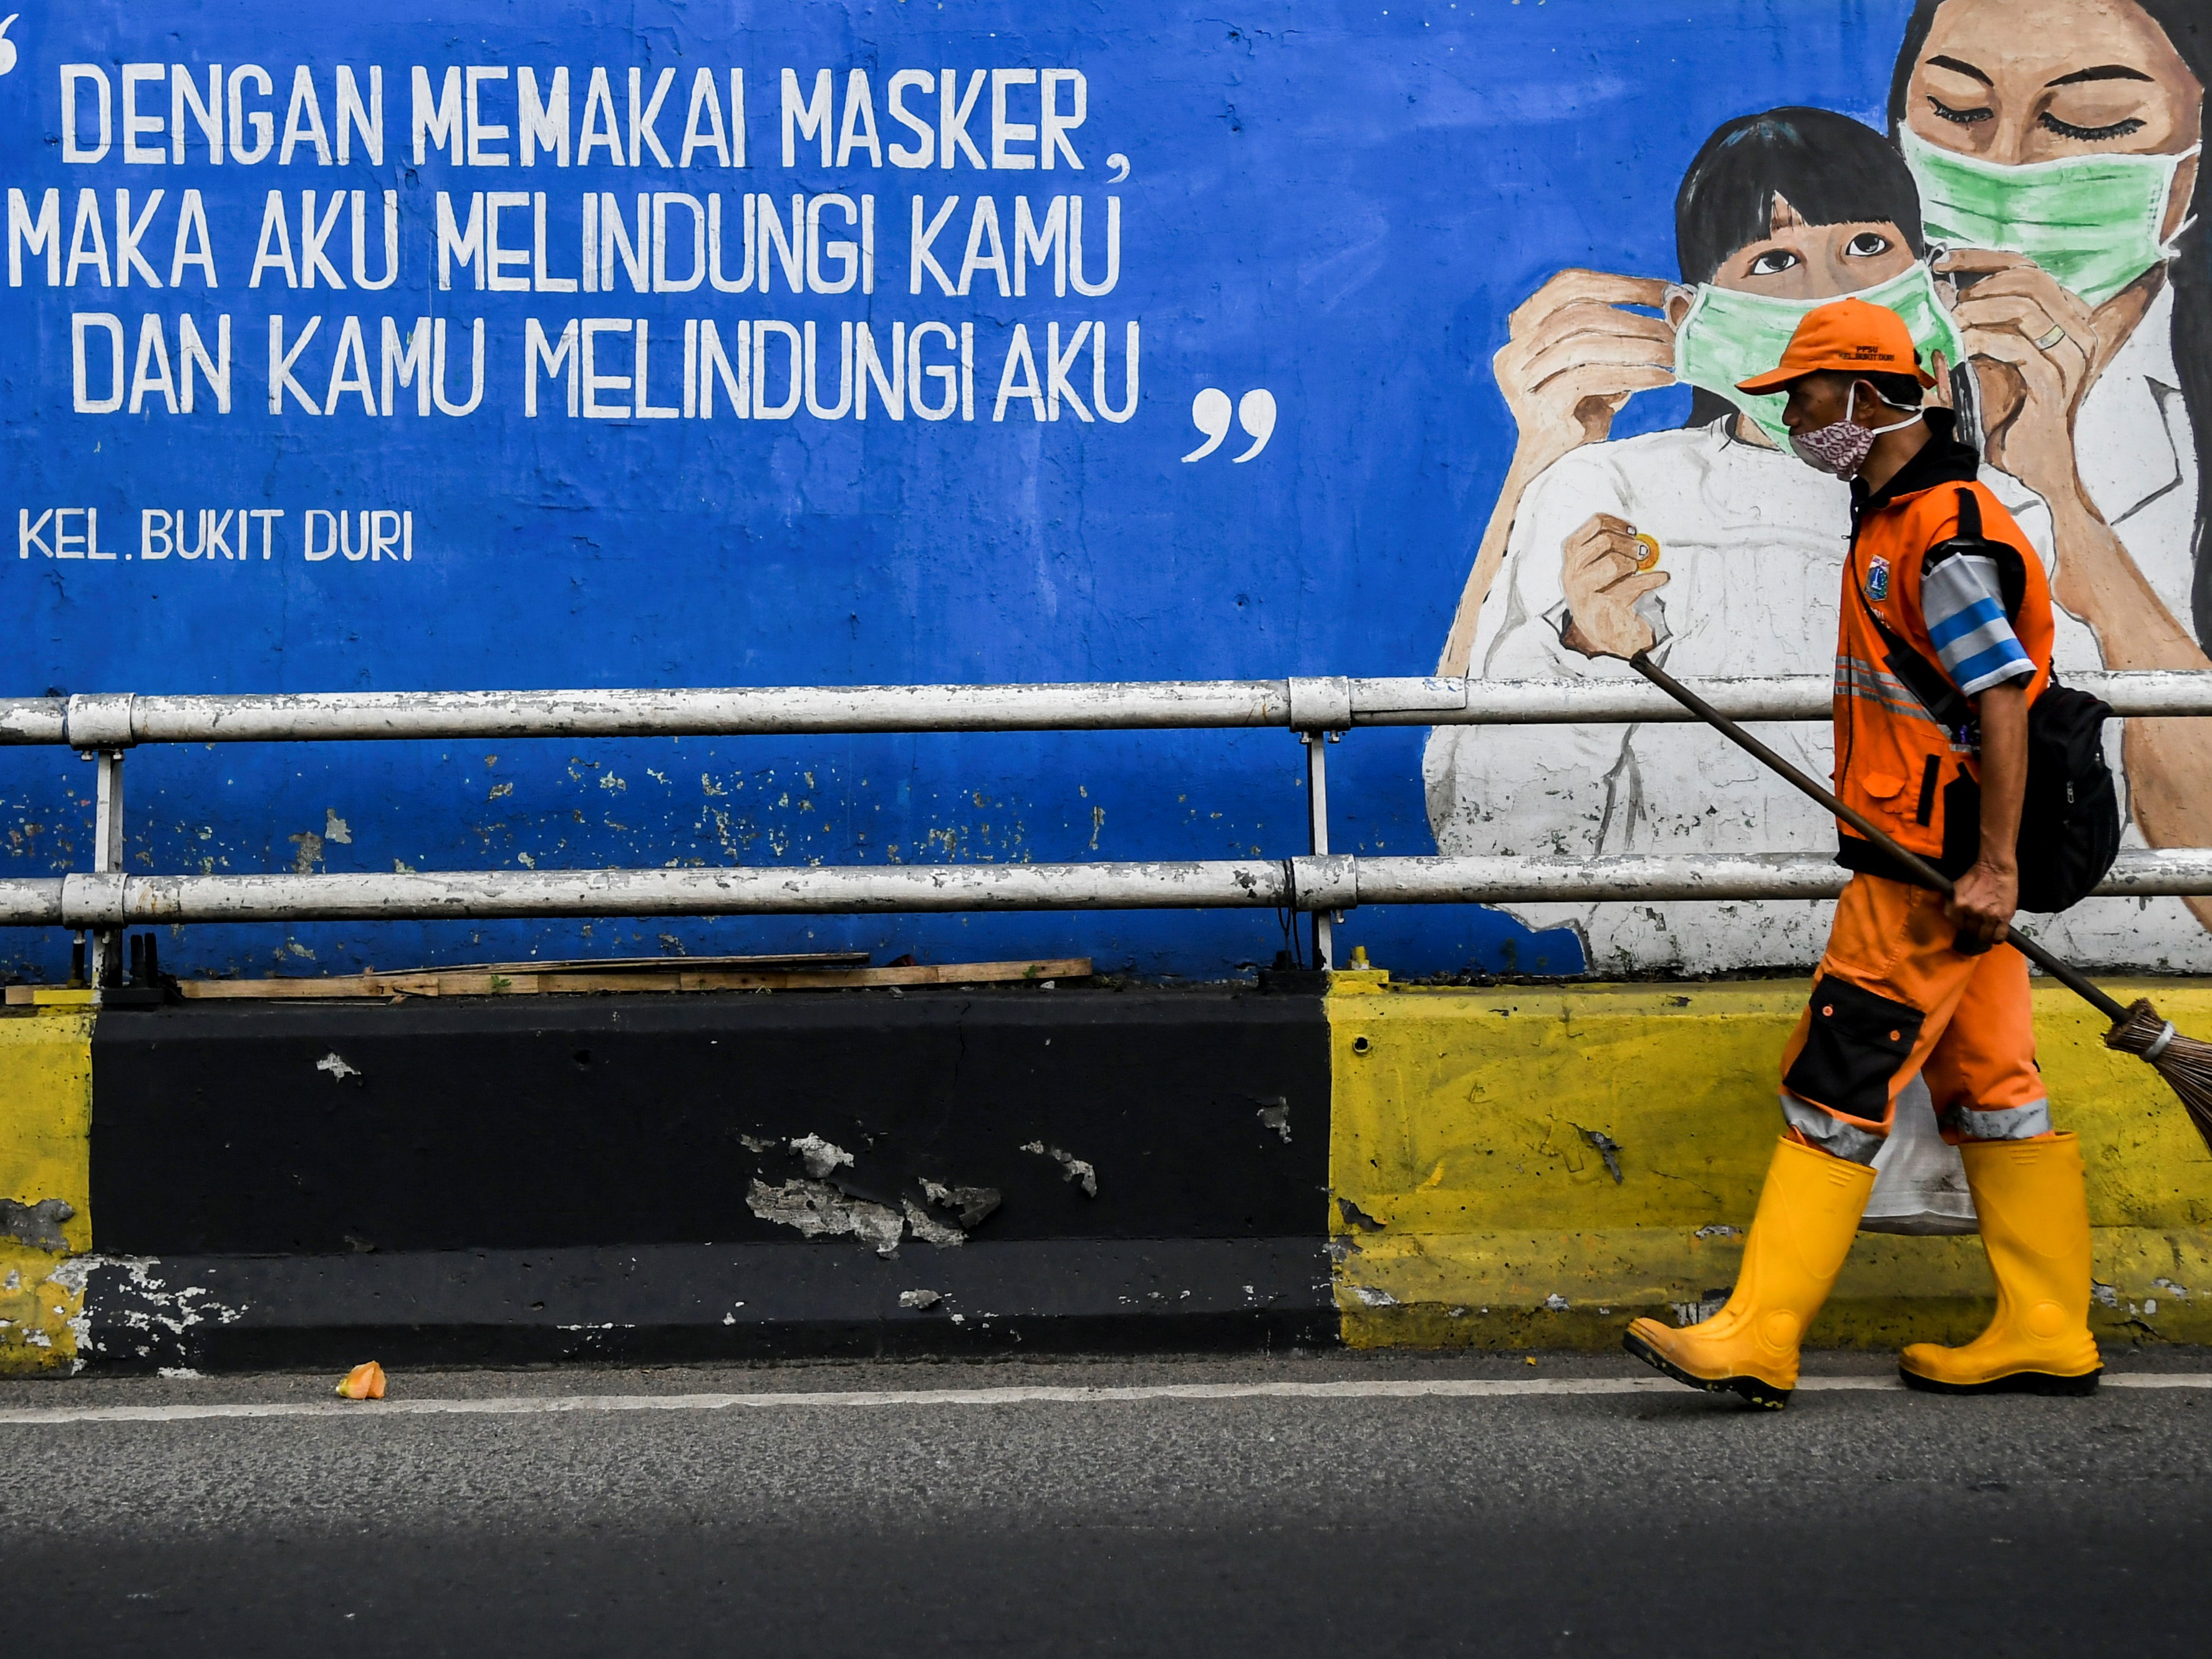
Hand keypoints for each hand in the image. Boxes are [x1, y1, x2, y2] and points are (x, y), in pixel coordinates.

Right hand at [1494, 270, 1677, 478]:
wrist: (1559, 467)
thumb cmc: (1583, 405)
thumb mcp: (1597, 355)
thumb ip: (1616, 325)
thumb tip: (1674, 300)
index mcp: (1522, 326)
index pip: (1568, 285)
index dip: (1620, 283)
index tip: (1665, 290)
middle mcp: (1513, 351)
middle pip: (1579, 314)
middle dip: (1636, 319)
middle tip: (1676, 329)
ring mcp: (1520, 383)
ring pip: (1586, 345)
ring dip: (1639, 347)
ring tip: (1673, 355)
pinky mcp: (1538, 412)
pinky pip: (1591, 379)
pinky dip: (1633, 375)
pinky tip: (1661, 378)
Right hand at [1559, 513, 1668, 658]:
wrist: (1601, 633)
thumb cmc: (1601, 596)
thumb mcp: (1595, 567)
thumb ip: (1609, 548)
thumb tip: (1636, 537)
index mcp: (1571, 557)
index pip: (1594, 524)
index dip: (1618, 523)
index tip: (1632, 531)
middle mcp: (1572, 573)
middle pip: (1605, 541)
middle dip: (1630, 544)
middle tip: (1642, 551)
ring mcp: (1584, 593)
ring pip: (1614, 563)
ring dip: (1634, 564)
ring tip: (1638, 570)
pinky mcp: (1602, 609)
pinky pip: (1632, 586)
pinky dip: (1652, 580)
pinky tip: (1661, 578)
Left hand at [1936, 249, 2097, 507]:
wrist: (2029, 462)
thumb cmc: (2010, 412)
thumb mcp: (1992, 359)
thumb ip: (1978, 324)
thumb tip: (1943, 292)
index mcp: (2068, 318)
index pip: (2028, 268)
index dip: (1983, 259)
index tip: (1942, 262)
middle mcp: (2079, 330)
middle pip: (2029, 279)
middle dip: (1980, 287)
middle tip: (1947, 307)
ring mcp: (2071, 355)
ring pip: (2024, 306)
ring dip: (1977, 311)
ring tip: (1949, 326)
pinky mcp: (2054, 381)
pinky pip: (2015, 345)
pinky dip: (1980, 341)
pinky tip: (1959, 349)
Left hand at [1945, 858, 2018, 949]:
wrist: (1996, 867)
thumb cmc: (1976, 875)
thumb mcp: (1957, 888)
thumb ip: (1953, 904)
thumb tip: (1954, 918)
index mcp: (1958, 905)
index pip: (1956, 925)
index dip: (1962, 925)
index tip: (1965, 924)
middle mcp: (1972, 912)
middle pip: (1970, 931)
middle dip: (1973, 929)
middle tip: (1977, 925)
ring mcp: (1988, 916)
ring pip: (1984, 936)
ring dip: (1985, 935)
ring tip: (1987, 930)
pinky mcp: (2004, 917)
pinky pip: (1999, 936)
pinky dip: (1997, 938)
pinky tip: (1996, 935)